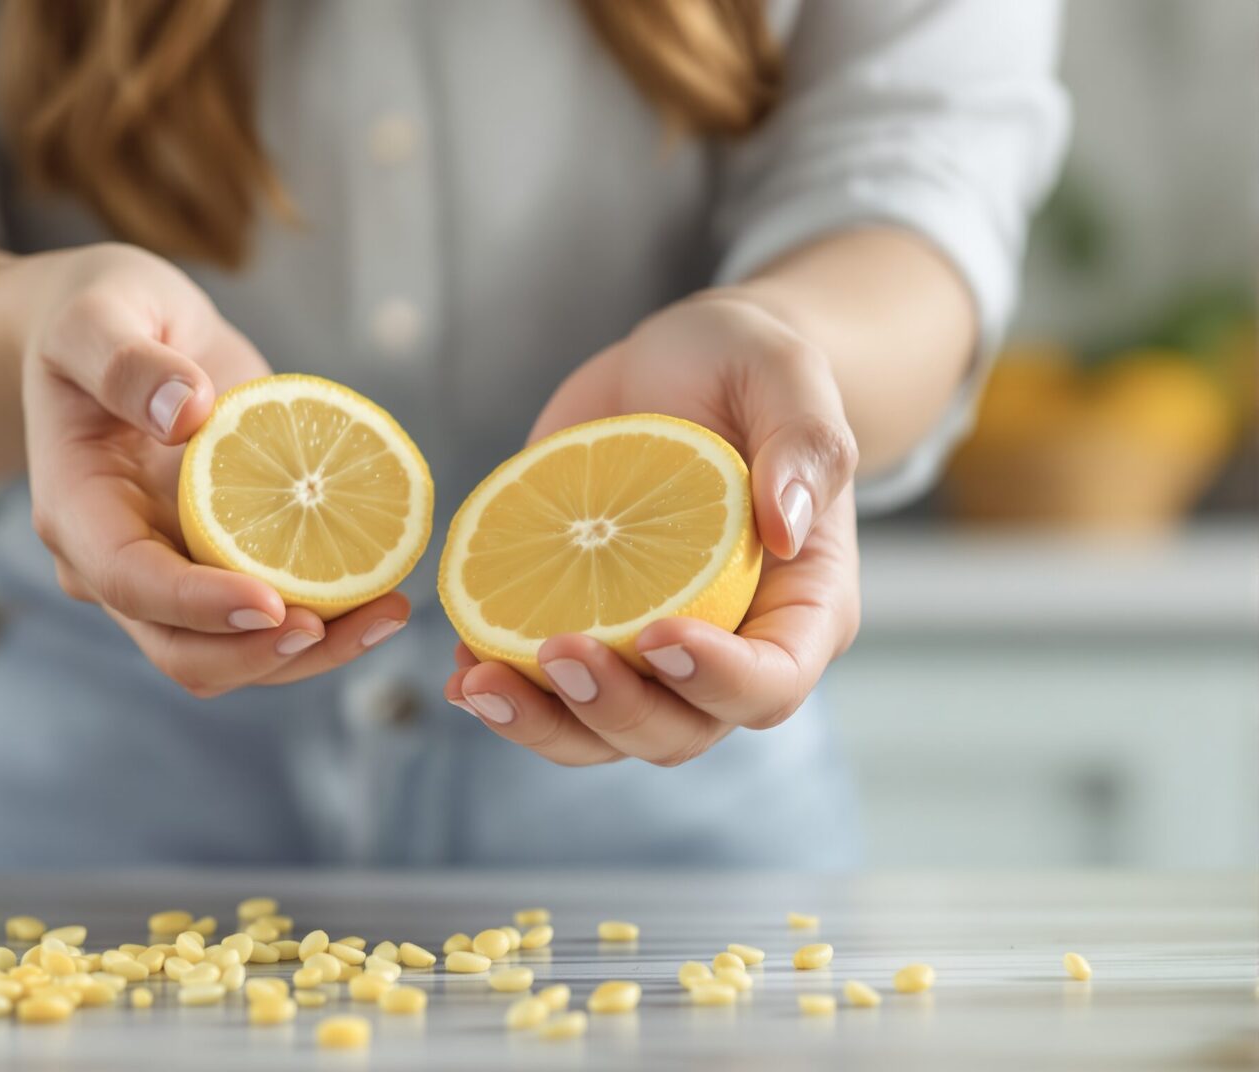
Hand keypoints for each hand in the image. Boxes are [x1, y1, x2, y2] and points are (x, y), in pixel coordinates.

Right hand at [22, 244, 409, 696]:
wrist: (112, 335)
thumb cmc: (99, 315)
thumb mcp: (99, 313)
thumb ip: (127, 362)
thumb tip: (186, 412)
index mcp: (76, 509)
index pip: (130, 581)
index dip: (199, 605)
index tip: (273, 602)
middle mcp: (112, 563)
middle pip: (182, 651)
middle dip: (261, 655)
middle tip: (344, 621)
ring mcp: (166, 575)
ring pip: (230, 655)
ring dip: (309, 653)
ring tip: (389, 612)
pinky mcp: (216, 565)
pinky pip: (266, 620)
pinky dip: (325, 621)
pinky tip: (385, 594)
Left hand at [444, 292, 860, 764]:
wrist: (673, 366)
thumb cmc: (745, 367)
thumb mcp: (783, 373)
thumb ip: (803, 442)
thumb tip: (786, 526)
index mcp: (801, 606)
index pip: (773, 681)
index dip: (720, 680)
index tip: (655, 634)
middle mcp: (728, 647)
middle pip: (680, 729)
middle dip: (613, 709)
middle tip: (552, 650)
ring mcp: (649, 649)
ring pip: (604, 733)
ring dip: (541, 723)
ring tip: (476, 682)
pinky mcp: (586, 628)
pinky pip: (549, 695)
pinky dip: (504, 693)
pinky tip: (457, 667)